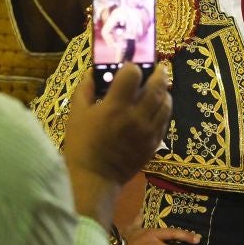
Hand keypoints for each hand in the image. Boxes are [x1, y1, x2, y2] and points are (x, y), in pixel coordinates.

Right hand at [62, 64, 171, 226]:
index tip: (128, 67)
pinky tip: (157, 107)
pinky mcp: (154, 143)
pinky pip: (165, 121)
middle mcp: (137, 116)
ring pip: (166, 103)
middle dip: (159, 72)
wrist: (95, 177)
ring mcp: (149, 131)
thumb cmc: (82, 144)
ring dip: (164, 91)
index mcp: (116, 106)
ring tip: (159, 86)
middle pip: (157, 85)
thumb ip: (85, 88)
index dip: (132, 67)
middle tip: (157, 67)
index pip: (133, 74)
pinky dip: (164, 110)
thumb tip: (93, 71)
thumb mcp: (77, 113)